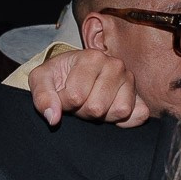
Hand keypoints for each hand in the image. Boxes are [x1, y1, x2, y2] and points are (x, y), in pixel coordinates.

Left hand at [28, 50, 149, 128]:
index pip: (75, 97)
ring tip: (92, 103)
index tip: (64, 95)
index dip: (65, 103)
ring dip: (101, 117)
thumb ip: (42, 97)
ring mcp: (130, 80)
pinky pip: (138, 116)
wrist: (74, 74)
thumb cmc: (58, 76)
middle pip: (97, 107)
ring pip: (118, 112)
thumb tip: (53, 118)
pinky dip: (122, 122)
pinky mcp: (139, 97)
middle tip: (79, 101)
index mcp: (92, 57)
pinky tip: (108, 113)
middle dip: (82, 111)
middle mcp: (115, 65)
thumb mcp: (41, 80)